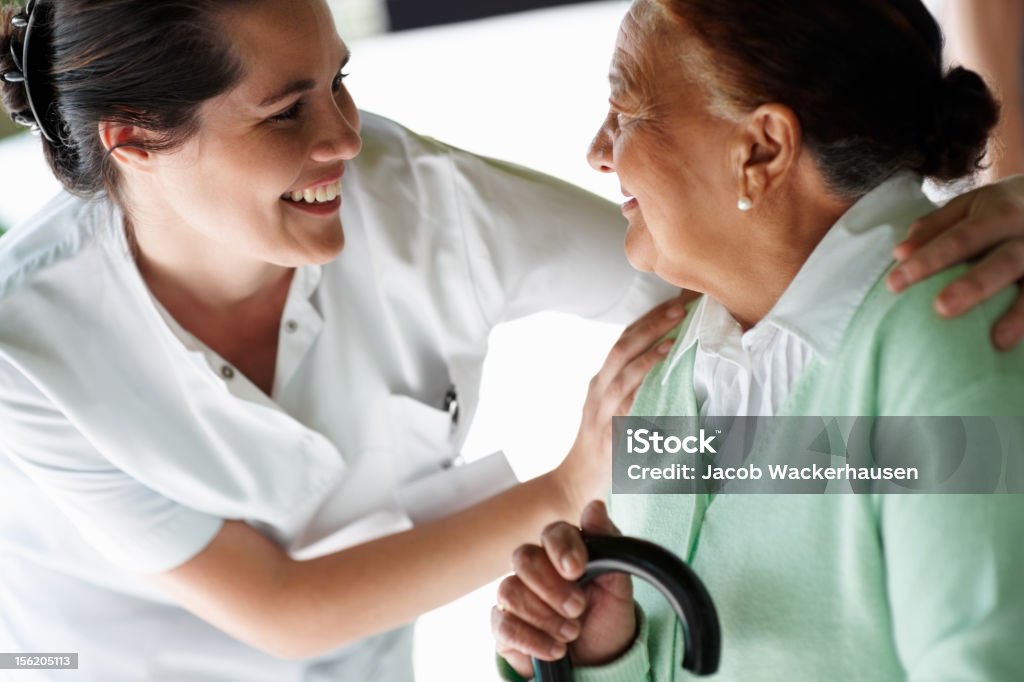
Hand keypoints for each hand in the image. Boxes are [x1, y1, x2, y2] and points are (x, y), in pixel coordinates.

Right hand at [492, 501, 635, 677]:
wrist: (599, 660)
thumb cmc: (606, 617)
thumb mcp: (618, 586)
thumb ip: (608, 546)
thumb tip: (595, 506)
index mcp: (564, 551)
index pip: (552, 532)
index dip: (561, 549)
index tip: (577, 570)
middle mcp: (535, 568)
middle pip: (523, 558)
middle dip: (552, 587)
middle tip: (578, 608)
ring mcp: (515, 595)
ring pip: (510, 591)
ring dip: (545, 617)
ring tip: (572, 633)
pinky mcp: (503, 625)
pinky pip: (504, 625)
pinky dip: (532, 640)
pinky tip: (556, 649)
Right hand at [556, 292, 693, 510]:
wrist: (574, 483)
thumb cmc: (599, 447)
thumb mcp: (612, 411)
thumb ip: (633, 390)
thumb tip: (669, 370)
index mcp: (601, 381)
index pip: (624, 338)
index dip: (648, 318)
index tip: (675, 300)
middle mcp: (597, 389)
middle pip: (623, 345)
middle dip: (651, 323)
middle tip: (679, 305)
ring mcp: (601, 409)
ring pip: (623, 369)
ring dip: (650, 348)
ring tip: (674, 332)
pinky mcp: (608, 432)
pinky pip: (627, 403)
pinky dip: (644, 383)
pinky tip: (661, 372)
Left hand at [887, 175, 1023, 348]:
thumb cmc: (999, 209)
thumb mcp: (968, 206)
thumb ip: (935, 227)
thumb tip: (899, 252)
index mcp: (1001, 212)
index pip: (959, 239)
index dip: (928, 260)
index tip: (894, 284)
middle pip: (1003, 261)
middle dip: (974, 285)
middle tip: (942, 308)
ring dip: (1019, 313)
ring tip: (998, 340)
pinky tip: (1013, 343)